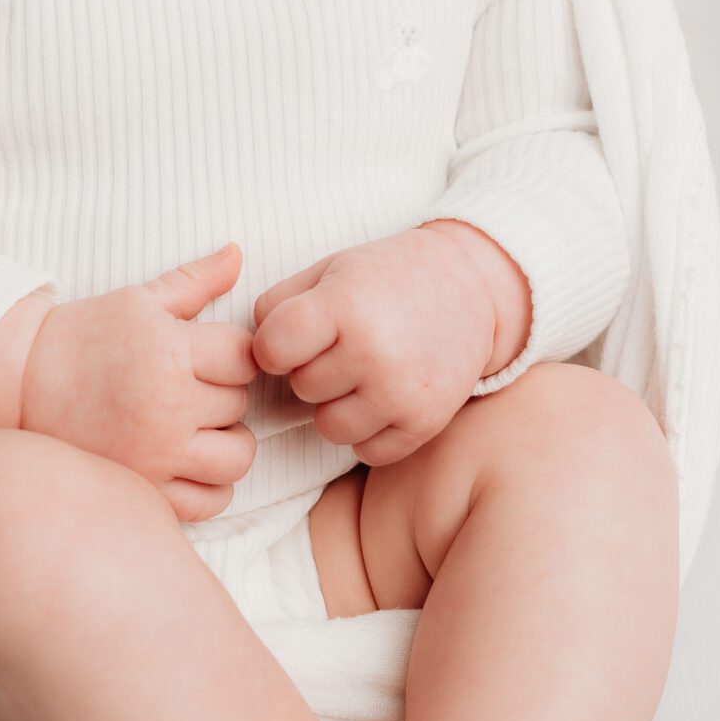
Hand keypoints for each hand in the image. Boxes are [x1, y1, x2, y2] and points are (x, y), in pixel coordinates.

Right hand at [19, 242, 258, 524]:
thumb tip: (238, 252)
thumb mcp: (138, 300)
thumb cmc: (82, 336)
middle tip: (190, 386)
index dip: (232, 354)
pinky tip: (191, 461)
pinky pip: (212, 500)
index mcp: (168, 352)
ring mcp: (156, 454)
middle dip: (222, 393)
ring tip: (198, 426)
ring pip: (237, 456)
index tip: (208, 355)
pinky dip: (213, 485)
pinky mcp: (145, 489)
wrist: (20, 383)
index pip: (245, 357)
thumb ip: (196, 281)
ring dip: (227, 441)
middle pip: (240, 404)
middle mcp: (167, 406)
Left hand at [250, 225, 502, 466]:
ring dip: (337, 405)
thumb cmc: (389, 276)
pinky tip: (383, 396)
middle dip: (312, 370)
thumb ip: (278, 304)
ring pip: (328, 427)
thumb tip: (247, 354)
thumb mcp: (332, 269)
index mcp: (345, 306)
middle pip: (301, 388)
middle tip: (344, 345)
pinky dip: (369, 430)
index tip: (294, 336)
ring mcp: (402, 393)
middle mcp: (374, 352)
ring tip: (362, 372)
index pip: (272, 350)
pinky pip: (367, 451)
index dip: (275, 347)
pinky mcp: (425, 423)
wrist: (472, 285)